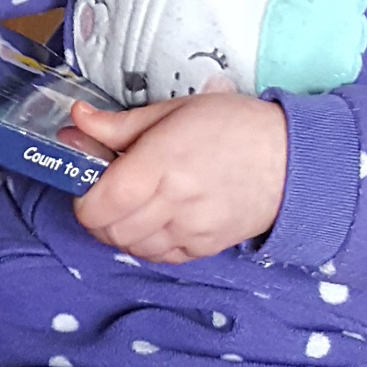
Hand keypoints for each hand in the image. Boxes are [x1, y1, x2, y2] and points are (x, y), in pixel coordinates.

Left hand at [62, 90, 287, 262]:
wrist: (290, 158)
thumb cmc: (231, 125)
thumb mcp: (173, 110)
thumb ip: (119, 124)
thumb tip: (76, 120)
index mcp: (161, 162)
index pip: (101, 202)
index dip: (82, 197)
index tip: (86, 179)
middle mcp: (174, 202)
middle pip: (111, 230)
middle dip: (96, 214)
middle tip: (104, 191)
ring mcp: (191, 230)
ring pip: (131, 247)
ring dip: (119, 230)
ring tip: (130, 204)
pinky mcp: (205, 248)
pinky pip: (159, 257)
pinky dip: (144, 243)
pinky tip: (153, 219)